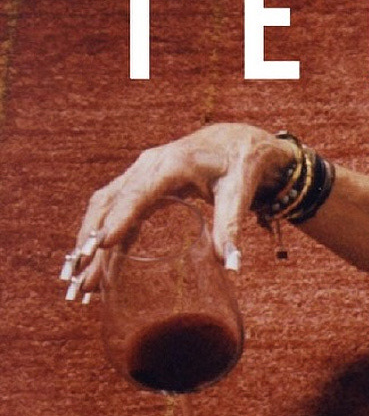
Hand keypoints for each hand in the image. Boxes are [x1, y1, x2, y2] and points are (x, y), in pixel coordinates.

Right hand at [63, 123, 293, 303]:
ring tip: (80, 273)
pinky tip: (97, 260)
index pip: (139, 194)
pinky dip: (104, 233)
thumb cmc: (240, 165)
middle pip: (112, 201)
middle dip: (93, 237)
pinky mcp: (142, 185)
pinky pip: (116, 209)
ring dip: (90, 237)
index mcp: (172, 165)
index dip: (120, 219)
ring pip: (106, 205)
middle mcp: (149, 166)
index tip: (102, 244)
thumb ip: (231, 226)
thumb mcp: (240, 193)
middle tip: (82, 273)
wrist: (235, 141)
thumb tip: (230, 265)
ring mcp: (141, 174)